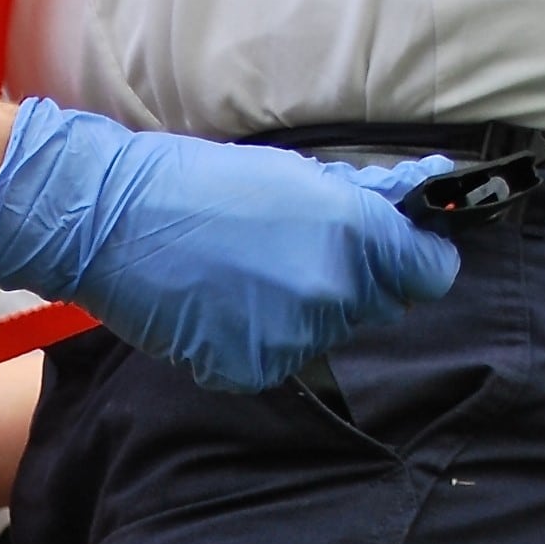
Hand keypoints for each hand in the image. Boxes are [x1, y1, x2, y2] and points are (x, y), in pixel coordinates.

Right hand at [0, 100, 458, 393]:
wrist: (112, 220)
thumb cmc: (199, 183)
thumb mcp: (294, 174)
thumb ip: (361, 201)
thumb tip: (414, 204)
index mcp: (354, 233)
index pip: (431, 273)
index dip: (416, 260)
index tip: (399, 255)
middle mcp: (334, 291)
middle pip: (374, 306)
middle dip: (348, 283)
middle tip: (287, 253)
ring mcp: (292, 337)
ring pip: (323, 336)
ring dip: (297, 313)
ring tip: (242, 277)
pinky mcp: (250, 369)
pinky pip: (275, 360)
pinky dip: (253, 339)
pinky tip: (219, 306)